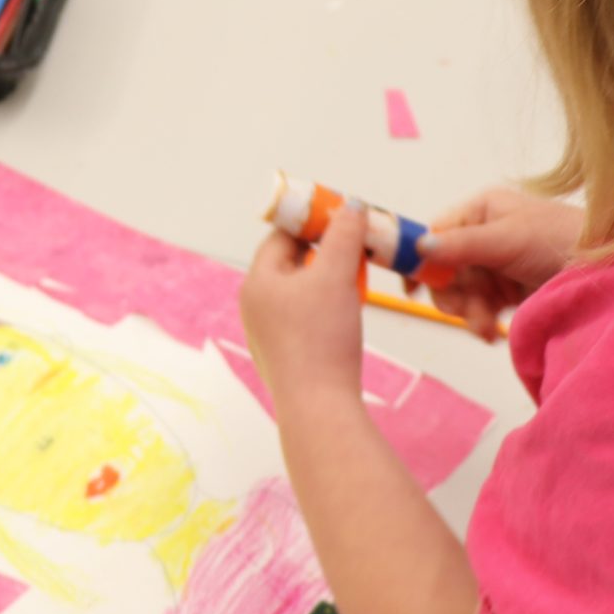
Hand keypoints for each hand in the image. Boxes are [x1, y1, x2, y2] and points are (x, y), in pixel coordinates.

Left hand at [240, 201, 366, 411]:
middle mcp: (255, 306)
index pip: (283, 235)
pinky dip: (326, 307)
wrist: (319, 406)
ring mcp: (268, 333)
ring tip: (356, 280)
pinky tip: (347, 314)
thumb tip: (351, 207)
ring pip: (301, 291)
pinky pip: (305, 317)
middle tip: (357, 248)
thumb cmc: (322, 339)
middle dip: (326, 252)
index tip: (344, 217)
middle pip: (292, 262)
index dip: (314, 222)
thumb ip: (345, 235)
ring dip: (329, 280)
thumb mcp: (337, 275)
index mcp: (257, 282)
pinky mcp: (286, 355)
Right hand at [418, 187, 583, 339]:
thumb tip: (420, 247)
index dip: (419, 258)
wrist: (607, 274)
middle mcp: (485, 235)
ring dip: (468, 312)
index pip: (436, 233)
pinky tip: (491, 332)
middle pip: (445, 269)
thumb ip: (461, 245)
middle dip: (452, 294)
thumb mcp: (507, 239)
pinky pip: (480, 307)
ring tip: (485, 327)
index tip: (410, 286)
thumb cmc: (560, 241)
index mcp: (482, 211)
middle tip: (463, 312)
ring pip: (461, 292)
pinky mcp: (509, 291)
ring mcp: (497, 265)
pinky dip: (481, 321)